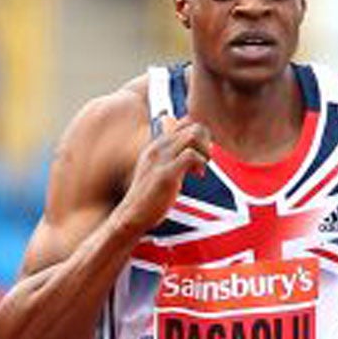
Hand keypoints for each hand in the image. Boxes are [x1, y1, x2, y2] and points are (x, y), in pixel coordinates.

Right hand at [119, 117, 211, 236]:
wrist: (131, 216)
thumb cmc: (149, 197)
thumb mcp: (159, 171)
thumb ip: (173, 158)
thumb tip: (197, 150)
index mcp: (157, 145)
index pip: (186, 122)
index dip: (200, 136)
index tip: (200, 153)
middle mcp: (157, 147)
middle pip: (194, 126)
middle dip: (206, 142)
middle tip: (204, 161)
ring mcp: (160, 159)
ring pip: (194, 135)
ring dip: (205, 150)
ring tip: (201, 167)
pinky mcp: (165, 174)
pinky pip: (191, 155)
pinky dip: (200, 163)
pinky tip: (198, 176)